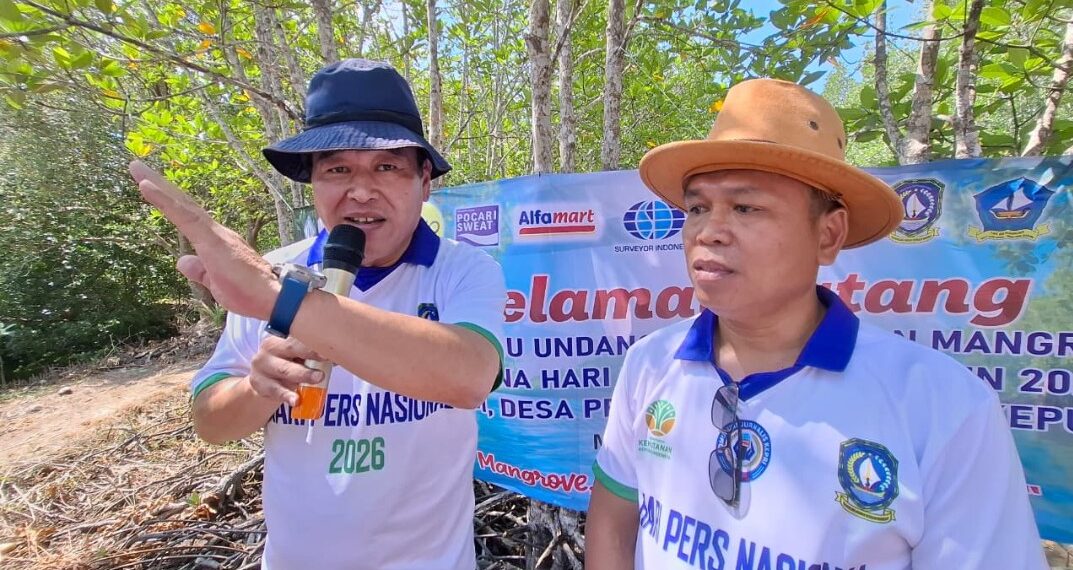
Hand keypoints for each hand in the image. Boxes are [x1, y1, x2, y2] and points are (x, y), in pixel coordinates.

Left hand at [129, 160, 278, 319]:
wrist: (274, 297)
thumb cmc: (250, 294)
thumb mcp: (216, 284)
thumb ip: (199, 270)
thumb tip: (182, 260)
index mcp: (217, 243)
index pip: (189, 218)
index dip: (169, 202)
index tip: (149, 186)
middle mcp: (217, 232)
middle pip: (183, 205)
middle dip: (160, 185)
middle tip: (136, 166)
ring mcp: (215, 234)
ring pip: (182, 206)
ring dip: (158, 186)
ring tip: (137, 169)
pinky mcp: (211, 239)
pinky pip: (183, 216)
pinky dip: (164, 201)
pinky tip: (146, 187)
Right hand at [248, 336, 326, 405]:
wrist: (263, 381)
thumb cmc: (287, 364)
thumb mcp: (296, 357)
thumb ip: (312, 355)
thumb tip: (339, 357)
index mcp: (282, 336)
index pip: (299, 335)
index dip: (315, 341)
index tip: (330, 347)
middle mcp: (270, 347)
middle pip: (291, 349)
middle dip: (311, 354)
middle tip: (328, 359)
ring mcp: (262, 366)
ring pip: (285, 369)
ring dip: (303, 374)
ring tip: (317, 379)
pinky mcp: (259, 384)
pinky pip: (276, 390)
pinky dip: (287, 395)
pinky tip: (296, 400)